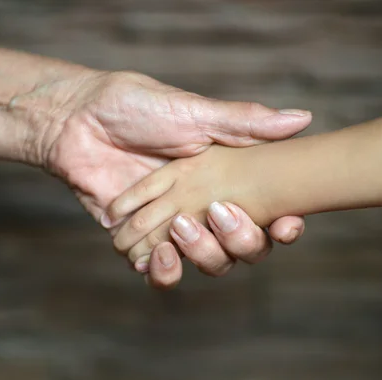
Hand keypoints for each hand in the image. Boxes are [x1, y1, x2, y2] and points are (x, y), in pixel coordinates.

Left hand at [18, 70, 310, 277]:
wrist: (78, 120)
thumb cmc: (137, 107)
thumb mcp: (195, 112)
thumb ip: (245, 122)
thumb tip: (303, 118)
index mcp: (227, 179)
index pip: (269, 214)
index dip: (283, 227)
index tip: (285, 224)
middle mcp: (206, 207)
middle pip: (243, 248)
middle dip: (239, 242)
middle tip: (217, 213)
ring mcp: (175, 227)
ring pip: (207, 264)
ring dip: (202, 256)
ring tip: (179, 232)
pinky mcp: (141, 240)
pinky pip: (160, 270)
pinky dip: (162, 270)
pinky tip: (155, 253)